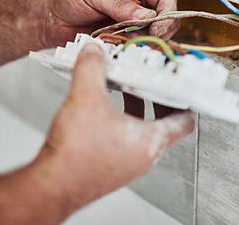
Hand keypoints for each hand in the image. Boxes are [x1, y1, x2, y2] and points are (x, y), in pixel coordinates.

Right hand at [32, 44, 194, 213]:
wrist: (51, 186)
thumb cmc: (75, 156)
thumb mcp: (86, 97)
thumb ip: (92, 68)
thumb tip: (94, 52)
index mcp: (150, 142)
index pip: (185, 122)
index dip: (187, 101)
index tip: (184, 87)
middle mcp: (143, 157)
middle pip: (164, 124)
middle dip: (158, 99)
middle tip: (152, 81)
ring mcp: (127, 164)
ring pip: (142, 132)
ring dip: (137, 109)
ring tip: (125, 89)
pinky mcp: (109, 167)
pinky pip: (124, 141)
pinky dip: (121, 122)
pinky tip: (102, 110)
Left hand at [42, 0, 179, 46]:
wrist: (47, 16)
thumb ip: (122, 5)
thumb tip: (147, 15)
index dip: (167, 11)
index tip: (158, 25)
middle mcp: (135, 4)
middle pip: (163, 19)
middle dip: (159, 30)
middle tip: (149, 38)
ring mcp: (128, 23)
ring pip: (150, 36)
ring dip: (144, 41)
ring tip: (129, 41)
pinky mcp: (119, 39)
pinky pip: (134, 47)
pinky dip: (130, 49)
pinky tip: (120, 47)